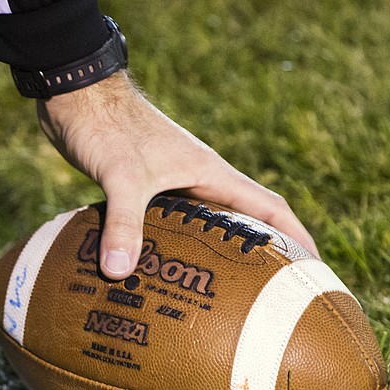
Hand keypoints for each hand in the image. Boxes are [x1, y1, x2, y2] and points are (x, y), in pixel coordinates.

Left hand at [36, 71, 318, 278]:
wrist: (75, 93)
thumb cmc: (106, 125)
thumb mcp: (120, 176)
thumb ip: (123, 223)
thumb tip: (118, 273)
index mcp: (209, 172)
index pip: (270, 208)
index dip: (296, 239)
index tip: (315, 272)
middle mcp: (198, 177)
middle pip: (246, 219)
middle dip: (265, 254)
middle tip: (275, 295)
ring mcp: (172, 180)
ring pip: (209, 223)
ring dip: (221, 252)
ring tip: (227, 294)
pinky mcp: (145, 185)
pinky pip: (175, 223)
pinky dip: (179, 246)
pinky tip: (166, 272)